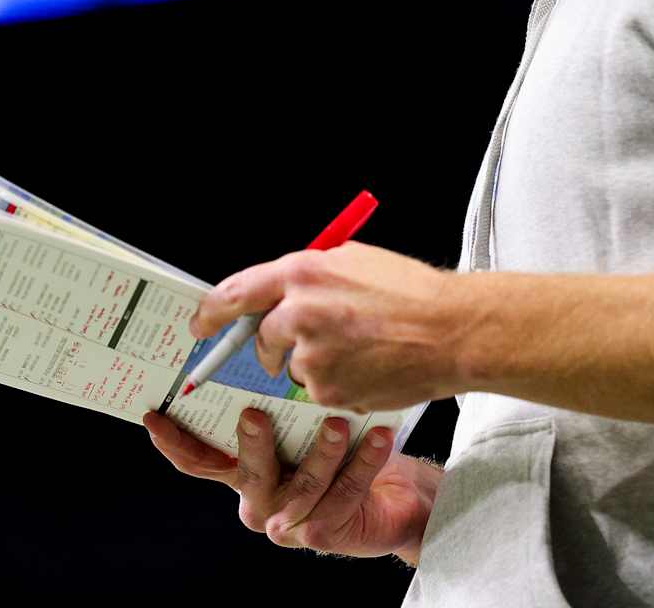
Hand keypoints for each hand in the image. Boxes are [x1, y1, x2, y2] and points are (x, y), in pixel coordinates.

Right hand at [142, 406, 440, 563]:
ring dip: (322, 453)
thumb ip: (277, 398)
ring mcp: (287, 520)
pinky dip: (363, 464)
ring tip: (340, 423)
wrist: (393, 493)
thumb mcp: (305, 418)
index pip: (199, 459)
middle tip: (256, 414)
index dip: (173, 441)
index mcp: (242, 469)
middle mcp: (258, 497)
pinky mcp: (323, 533)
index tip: (155, 414)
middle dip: (252, 444)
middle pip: (247, 472)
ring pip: (300, 487)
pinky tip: (380, 437)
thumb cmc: (342, 444)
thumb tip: (258, 336)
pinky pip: (343, 494)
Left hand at [188, 242, 467, 411]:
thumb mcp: (354, 261)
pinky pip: (319, 391)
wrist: (452, 331)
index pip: (235, 292)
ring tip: (361, 349)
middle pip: (261, 337)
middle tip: (304, 343)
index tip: (201, 324)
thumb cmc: (411, 292)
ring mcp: (312, 356)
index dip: (212, 312)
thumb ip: (310, 275)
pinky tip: (370, 368)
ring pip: (293, 367)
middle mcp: (299, 312)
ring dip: (315, 363)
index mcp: (302, 271)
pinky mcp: (328, 391)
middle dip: (274, 345)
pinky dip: (339, 384)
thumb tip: (276, 293)